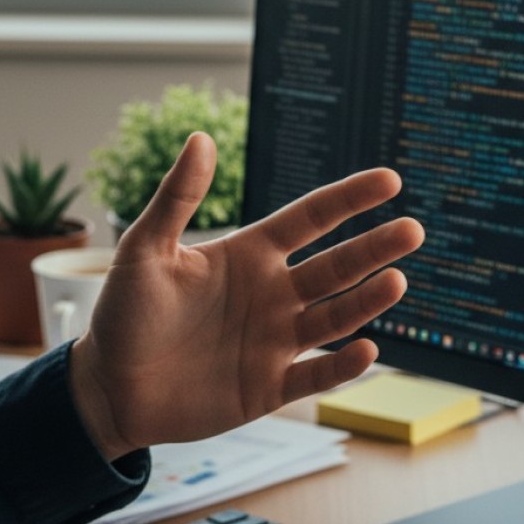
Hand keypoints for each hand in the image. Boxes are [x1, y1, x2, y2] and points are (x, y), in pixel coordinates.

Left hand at [68, 132, 423, 459]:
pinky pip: (314, 376)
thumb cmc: (124, 311)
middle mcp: (270, 293)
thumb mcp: (145, 248)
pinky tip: (366, 349)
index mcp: (247, 253)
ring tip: (397, 281)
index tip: (390, 180)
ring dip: (365, 301)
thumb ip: (177, 197)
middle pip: (335, 266)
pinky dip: (341, 366)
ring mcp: (273, 341)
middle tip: (414, 229)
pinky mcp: (267, 388)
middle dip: (374, 248)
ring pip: (334, 318)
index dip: (349, 199)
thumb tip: (201, 136)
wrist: (109, 386)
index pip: (309, 218)